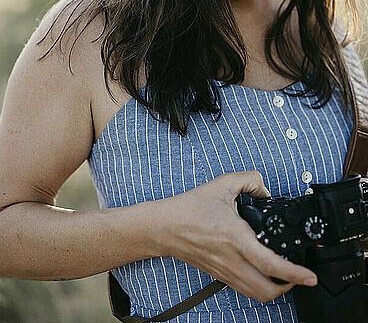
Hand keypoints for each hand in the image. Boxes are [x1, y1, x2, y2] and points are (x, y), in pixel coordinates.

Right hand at [158, 170, 317, 303]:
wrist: (165, 226)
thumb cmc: (189, 208)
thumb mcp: (222, 184)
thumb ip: (249, 180)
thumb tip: (265, 190)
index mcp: (235, 237)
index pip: (271, 264)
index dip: (295, 273)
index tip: (309, 275)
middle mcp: (232, 260)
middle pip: (267, 290)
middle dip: (291, 287)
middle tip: (301, 275)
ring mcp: (225, 271)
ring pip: (257, 294)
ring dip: (275, 290)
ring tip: (286, 277)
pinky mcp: (219, 275)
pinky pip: (244, 290)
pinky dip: (259, 288)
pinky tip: (263, 274)